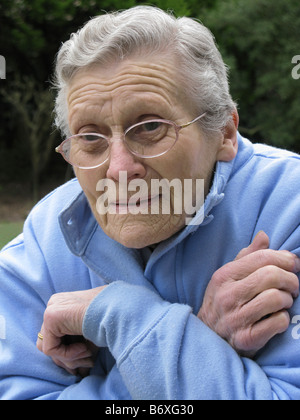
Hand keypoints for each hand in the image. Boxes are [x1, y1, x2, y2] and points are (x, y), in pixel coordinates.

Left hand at [37, 286, 105, 375]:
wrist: (117, 309)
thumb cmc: (109, 319)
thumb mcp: (90, 335)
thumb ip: (79, 350)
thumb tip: (77, 371)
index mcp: (64, 305)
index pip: (55, 336)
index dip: (69, 354)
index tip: (87, 363)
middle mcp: (54, 304)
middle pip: (50, 342)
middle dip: (69, 359)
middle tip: (88, 365)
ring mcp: (51, 309)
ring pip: (48, 347)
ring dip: (69, 358)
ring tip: (89, 356)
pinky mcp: (51, 317)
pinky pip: (51, 348)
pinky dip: (68, 355)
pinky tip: (85, 348)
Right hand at [198, 231, 299, 357]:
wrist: (208, 337)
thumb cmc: (222, 302)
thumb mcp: (228, 277)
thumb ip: (247, 256)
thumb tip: (264, 236)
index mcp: (224, 276)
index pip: (261, 257)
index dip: (284, 258)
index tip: (294, 264)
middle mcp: (228, 295)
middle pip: (272, 276)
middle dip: (290, 279)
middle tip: (292, 285)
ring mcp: (236, 318)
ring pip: (276, 298)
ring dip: (287, 300)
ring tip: (283, 302)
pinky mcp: (246, 338)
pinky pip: (277, 322)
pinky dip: (283, 319)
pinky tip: (277, 318)